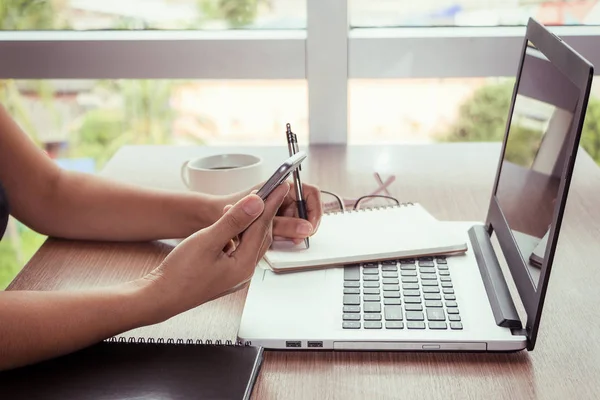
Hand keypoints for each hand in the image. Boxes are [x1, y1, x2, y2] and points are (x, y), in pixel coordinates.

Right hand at [143, 182, 288, 318]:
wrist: (160, 297)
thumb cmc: (180, 274)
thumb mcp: (208, 241)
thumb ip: (234, 221)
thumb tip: (256, 204)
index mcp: (244, 265)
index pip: (262, 227)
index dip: (271, 203)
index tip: (280, 186)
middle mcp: (244, 272)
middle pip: (260, 235)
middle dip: (263, 212)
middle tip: (267, 191)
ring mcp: (235, 275)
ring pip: (249, 242)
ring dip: (247, 223)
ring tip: (242, 205)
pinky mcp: (224, 274)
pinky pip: (239, 249)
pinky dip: (237, 234)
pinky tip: (228, 225)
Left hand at [220, 181, 322, 244]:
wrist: (203, 219)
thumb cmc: (218, 211)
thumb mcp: (255, 221)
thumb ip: (282, 224)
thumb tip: (305, 227)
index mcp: (276, 186)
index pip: (308, 192)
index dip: (314, 209)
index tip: (311, 226)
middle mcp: (276, 195)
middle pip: (302, 208)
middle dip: (302, 224)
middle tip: (298, 238)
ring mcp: (272, 206)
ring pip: (293, 219)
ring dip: (291, 231)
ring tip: (283, 240)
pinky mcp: (266, 218)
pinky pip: (281, 227)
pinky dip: (280, 235)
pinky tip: (273, 241)